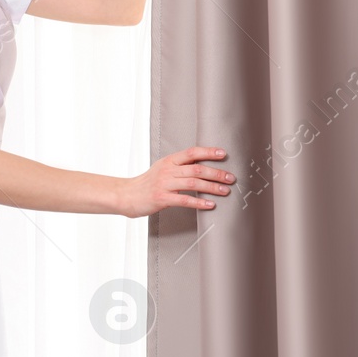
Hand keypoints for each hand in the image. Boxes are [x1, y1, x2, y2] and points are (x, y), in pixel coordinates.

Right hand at [118, 145, 232, 217]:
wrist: (127, 195)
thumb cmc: (147, 183)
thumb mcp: (162, 168)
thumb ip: (180, 166)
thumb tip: (202, 164)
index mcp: (169, 161)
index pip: (192, 152)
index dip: (208, 152)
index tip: (223, 154)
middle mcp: (168, 170)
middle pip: (197, 169)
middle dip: (216, 173)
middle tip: (230, 177)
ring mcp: (164, 184)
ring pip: (193, 183)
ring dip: (212, 187)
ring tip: (225, 191)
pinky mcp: (162, 198)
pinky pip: (185, 200)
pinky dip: (199, 202)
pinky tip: (209, 204)